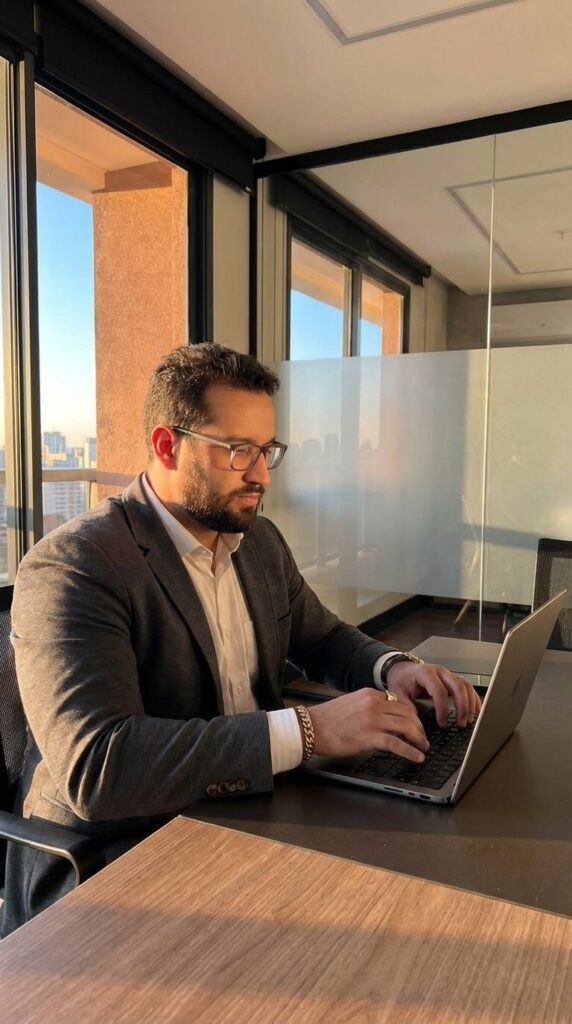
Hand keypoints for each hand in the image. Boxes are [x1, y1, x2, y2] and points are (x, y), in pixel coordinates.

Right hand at [309, 688, 429, 762]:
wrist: (312, 727)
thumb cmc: (328, 719)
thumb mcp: (352, 704)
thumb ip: (370, 707)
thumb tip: (385, 719)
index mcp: (370, 694)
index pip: (400, 701)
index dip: (412, 714)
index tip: (417, 722)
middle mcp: (374, 704)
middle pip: (408, 713)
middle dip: (419, 726)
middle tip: (424, 737)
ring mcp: (372, 720)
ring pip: (406, 726)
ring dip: (419, 738)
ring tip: (423, 747)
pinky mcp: (369, 737)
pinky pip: (397, 744)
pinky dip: (411, 751)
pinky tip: (417, 757)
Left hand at [385, 660, 480, 726]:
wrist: (402, 669)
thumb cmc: (401, 680)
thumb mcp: (397, 692)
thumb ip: (405, 706)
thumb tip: (415, 722)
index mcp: (425, 673)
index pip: (439, 692)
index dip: (442, 709)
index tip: (442, 724)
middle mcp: (439, 671)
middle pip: (458, 687)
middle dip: (462, 707)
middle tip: (460, 724)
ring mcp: (447, 674)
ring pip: (465, 685)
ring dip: (469, 703)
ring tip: (468, 720)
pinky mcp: (452, 678)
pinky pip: (467, 686)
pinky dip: (473, 698)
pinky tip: (476, 710)